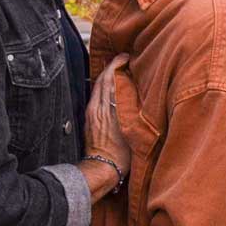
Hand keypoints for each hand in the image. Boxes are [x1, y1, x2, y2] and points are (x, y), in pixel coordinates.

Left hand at [86, 53, 130, 172]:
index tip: (126, 57)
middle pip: (102, 79)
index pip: (110, 79)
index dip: (117, 65)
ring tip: (118, 69)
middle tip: (123, 59)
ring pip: (97, 85)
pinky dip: (102, 86)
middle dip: (112, 66)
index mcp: (109, 109)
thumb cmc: (121, 154)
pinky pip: (95, 94)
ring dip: (107, 75)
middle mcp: (98, 107)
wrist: (102, 167)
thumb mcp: (133, 130)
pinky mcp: (89, 117)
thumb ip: (132, 109)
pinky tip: (109, 86)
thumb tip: (136, 92)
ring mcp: (92, 112)